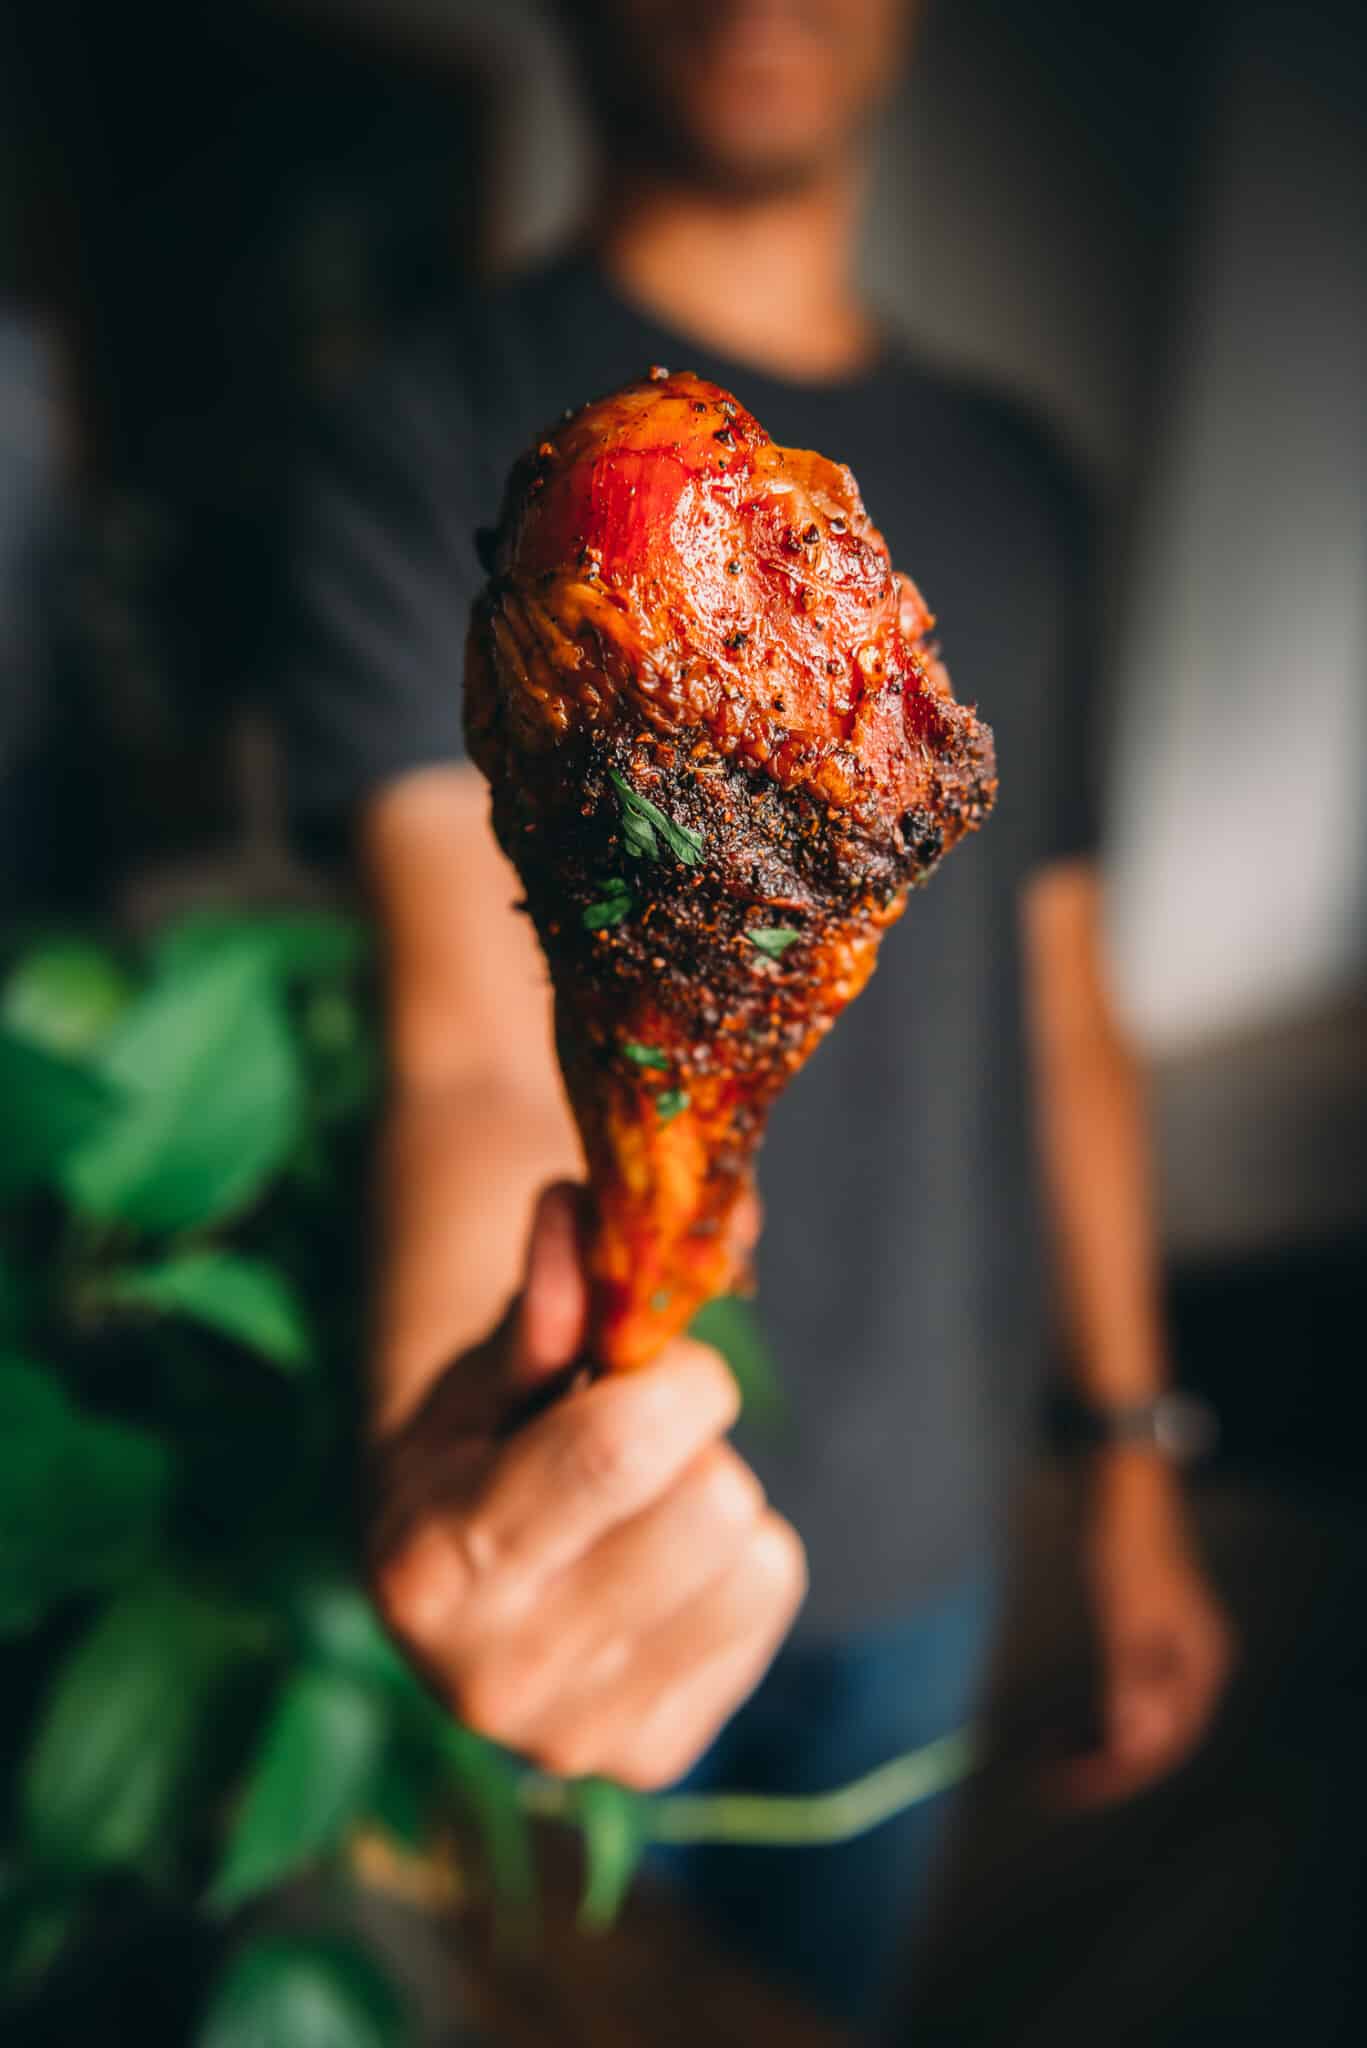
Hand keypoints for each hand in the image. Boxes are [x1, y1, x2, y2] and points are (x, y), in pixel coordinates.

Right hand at [369, 1182, 805, 1788]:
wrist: (451, 1581)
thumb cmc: (478, 1441)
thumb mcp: (492, 1362)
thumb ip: (543, 1295)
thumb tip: (577, 1204)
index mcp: (429, 1562)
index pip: (620, 1448)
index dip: (677, 1379)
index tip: (662, 1365)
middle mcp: (491, 1676)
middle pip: (710, 1504)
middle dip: (697, 1443)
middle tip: (643, 1446)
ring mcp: (573, 1737)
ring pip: (758, 1558)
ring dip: (720, 1503)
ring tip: (645, 1509)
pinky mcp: (649, 1757)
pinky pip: (769, 1608)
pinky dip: (741, 1565)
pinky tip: (665, 1564)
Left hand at [1060, 1448, 1233, 1806]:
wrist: (1118, 1473)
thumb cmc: (1125, 1536)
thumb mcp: (1124, 1611)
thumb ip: (1130, 1678)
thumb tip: (1135, 1744)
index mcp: (1202, 1662)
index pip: (1166, 1741)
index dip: (1118, 1774)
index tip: (1068, 1791)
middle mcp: (1190, 1662)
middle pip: (1151, 1735)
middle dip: (1102, 1762)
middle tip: (1046, 1780)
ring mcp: (1164, 1648)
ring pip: (1131, 1717)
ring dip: (1093, 1742)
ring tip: (1046, 1756)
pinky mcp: (1135, 1633)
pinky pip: (1116, 1693)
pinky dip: (1090, 1713)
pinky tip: (1058, 1725)